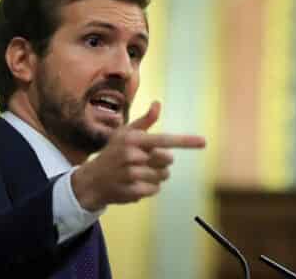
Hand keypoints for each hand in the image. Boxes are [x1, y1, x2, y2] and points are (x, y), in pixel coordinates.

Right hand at [72, 101, 205, 210]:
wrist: (92, 181)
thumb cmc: (113, 153)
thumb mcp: (124, 134)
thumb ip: (144, 121)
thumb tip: (158, 104)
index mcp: (132, 139)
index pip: (164, 139)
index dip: (185, 141)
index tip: (204, 142)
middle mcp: (131, 156)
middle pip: (168, 160)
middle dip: (163, 161)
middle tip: (147, 160)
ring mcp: (131, 175)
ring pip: (163, 176)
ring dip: (156, 175)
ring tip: (139, 173)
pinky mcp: (132, 191)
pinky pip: (155, 189)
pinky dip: (150, 188)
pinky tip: (135, 184)